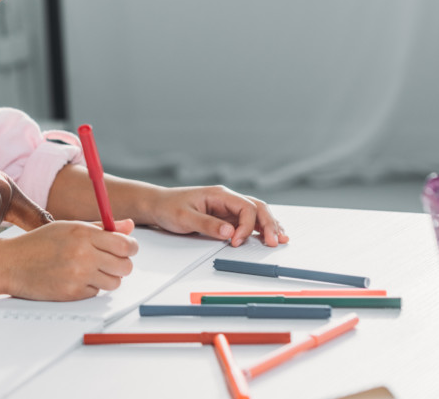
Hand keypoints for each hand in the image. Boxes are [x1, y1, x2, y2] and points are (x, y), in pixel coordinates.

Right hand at [0, 219, 137, 300]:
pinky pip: (96, 293)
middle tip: (110, 261)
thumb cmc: (39, 243)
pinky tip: (74, 279)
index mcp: (83, 233)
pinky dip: (90, 287)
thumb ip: (102, 227)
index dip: (131, 248)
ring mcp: (78, 276)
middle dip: (121, 264)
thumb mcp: (69, 227)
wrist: (11, 264)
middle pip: (125, 266)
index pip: (124, 244)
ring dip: (107, 278)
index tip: (128, 249)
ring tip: (90, 270)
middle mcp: (82, 254)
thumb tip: (129, 226)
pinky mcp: (73, 293)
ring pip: (114, 282)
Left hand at [142, 185, 287, 246]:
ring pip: (257, 213)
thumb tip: (230, 233)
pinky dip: (260, 228)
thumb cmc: (168, 208)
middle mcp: (227, 199)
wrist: (157, 205)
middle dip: (269, 224)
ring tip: (281, 239)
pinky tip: (269, 236)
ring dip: (269, 225)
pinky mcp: (226, 216)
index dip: (246, 226)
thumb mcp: (184, 218)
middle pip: (258, 207)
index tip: (237, 242)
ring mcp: (228, 207)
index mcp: (219, 194)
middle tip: (275, 242)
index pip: (245, 207)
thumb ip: (207, 225)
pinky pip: (248, 221)